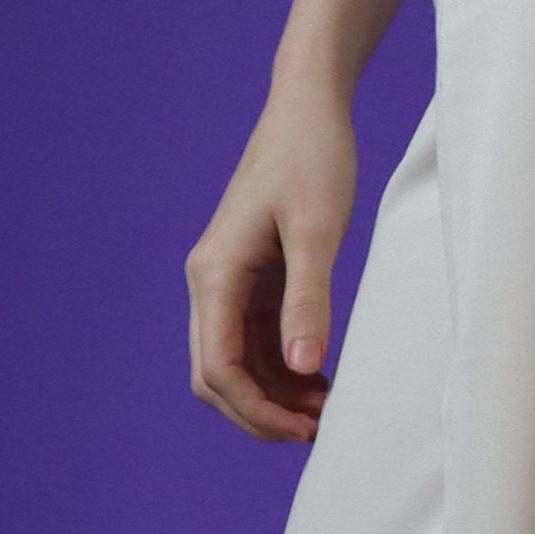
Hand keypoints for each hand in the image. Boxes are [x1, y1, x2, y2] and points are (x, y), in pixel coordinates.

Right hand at [185, 0, 404, 441]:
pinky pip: (253, 335)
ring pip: (235, 359)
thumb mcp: (319, 229)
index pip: (218, 368)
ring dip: (271, 390)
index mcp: (216, 273)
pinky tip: (318, 373)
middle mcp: (210, 279)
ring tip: (325, 406)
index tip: (305, 429)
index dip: (256, 410)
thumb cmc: (314, 157)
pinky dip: (279, 362)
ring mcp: (227, 277)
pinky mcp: (250, 272)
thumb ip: (309, 299)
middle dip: (260, 410)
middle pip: (216, 374)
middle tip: (318, 427)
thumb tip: (302, 367)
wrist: (309, 104)